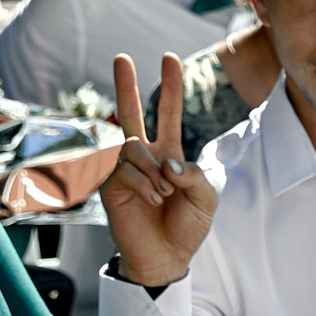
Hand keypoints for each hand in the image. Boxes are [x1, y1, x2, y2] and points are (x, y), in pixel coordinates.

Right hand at [99, 51, 214, 287]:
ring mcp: (124, 171)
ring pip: (133, 146)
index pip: (168, 114)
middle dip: (126, 85)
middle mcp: (144, 158)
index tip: (170, 58)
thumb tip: (166, 163)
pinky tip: (151, 200)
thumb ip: (194, 175)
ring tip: (163, 193)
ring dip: (153, 169)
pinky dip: (144, 184)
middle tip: (121, 57)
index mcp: (169, 155)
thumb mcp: (205, 199)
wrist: (167, 258)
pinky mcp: (110, 187)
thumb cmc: (187, 228)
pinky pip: (126, 171)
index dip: (170, 87)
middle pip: (131, 113)